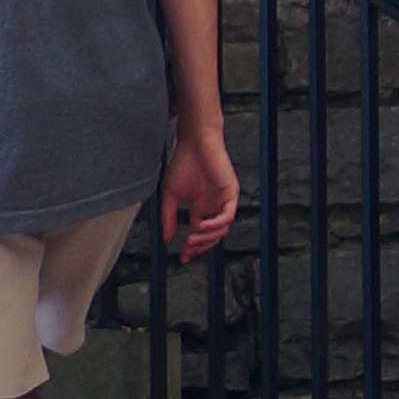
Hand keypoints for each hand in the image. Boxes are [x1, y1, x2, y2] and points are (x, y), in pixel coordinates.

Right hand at [160, 124, 239, 259]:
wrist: (194, 142)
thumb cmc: (182, 163)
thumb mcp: (170, 195)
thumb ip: (169, 217)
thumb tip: (167, 238)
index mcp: (201, 207)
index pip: (200, 233)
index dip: (193, 247)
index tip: (183, 257)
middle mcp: (214, 206)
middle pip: (212, 235)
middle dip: (201, 246)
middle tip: (188, 250)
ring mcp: (224, 201)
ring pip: (222, 228)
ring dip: (208, 237)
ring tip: (192, 239)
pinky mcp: (231, 193)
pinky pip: (227, 215)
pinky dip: (216, 224)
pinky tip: (201, 226)